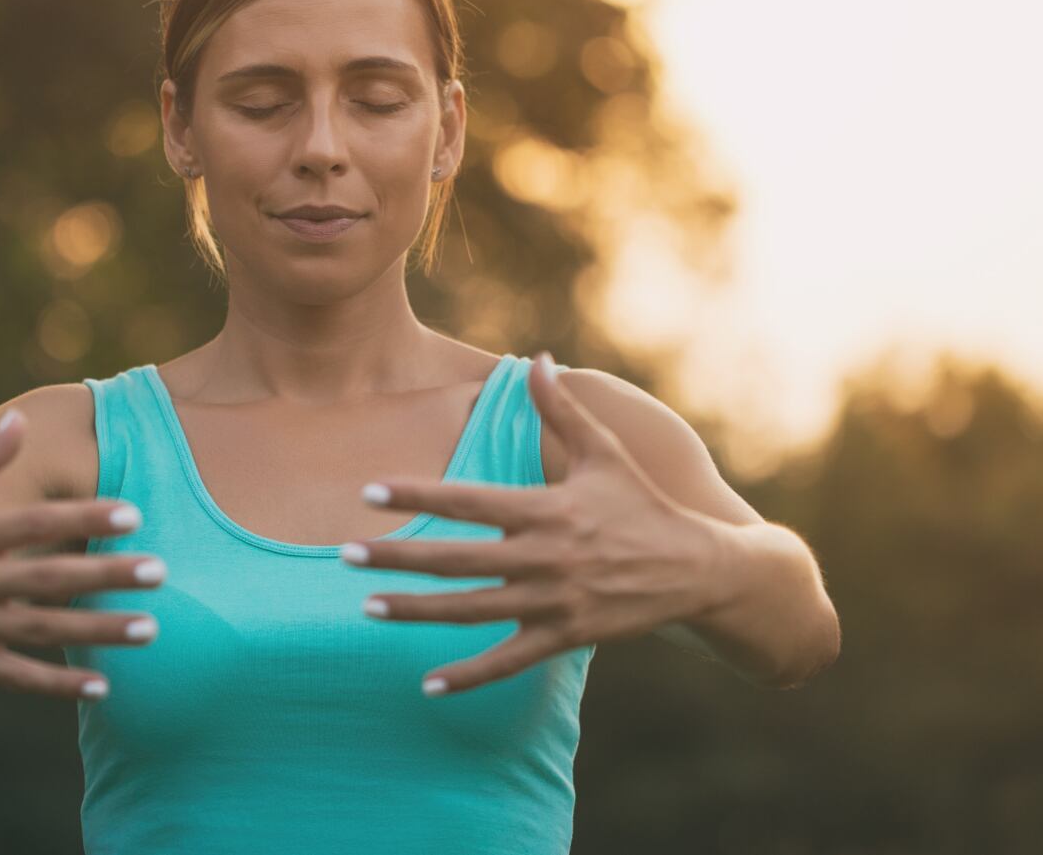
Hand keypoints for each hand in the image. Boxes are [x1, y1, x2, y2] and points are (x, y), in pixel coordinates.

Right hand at [0, 409, 165, 701]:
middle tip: (160, 571)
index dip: (81, 517)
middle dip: (105, 575)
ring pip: (40, 632)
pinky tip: (102, 686)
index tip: (131, 512)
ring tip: (149, 628)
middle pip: (46, 579)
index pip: (30, 524)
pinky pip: (15, 678)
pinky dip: (57, 685)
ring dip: (97, 631)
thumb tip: (20, 420)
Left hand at [341, 351, 729, 695]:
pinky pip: (507, 661)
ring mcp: (553, 602)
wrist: (698, 570)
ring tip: (367, 609)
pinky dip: (468, 676)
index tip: (369, 492)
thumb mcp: (606, 452)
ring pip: (472, 612)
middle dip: (398, 558)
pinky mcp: (565, 637)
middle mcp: (545, 556)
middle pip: (457, 559)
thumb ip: (562, 409)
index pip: (468, 501)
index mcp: (547, 508)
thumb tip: (537, 357)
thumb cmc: (643, 505)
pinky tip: (427, 684)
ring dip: (417, 612)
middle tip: (345, 554)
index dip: (417, 495)